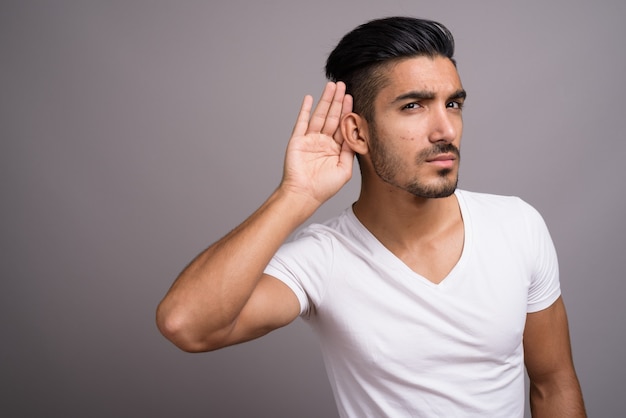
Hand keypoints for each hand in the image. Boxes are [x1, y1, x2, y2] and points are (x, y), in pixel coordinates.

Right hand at [281, 81, 354, 205]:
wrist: (304, 194)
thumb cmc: (324, 187)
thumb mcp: (344, 170)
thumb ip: (350, 151)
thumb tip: (356, 134)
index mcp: (335, 149)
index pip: (343, 126)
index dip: (347, 111)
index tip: (352, 97)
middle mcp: (323, 142)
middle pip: (332, 116)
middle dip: (338, 101)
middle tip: (343, 85)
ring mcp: (310, 140)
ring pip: (319, 116)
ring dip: (325, 101)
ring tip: (331, 86)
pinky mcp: (298, 140)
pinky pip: (302, 122)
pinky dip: (305, 110)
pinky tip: (310, 98)